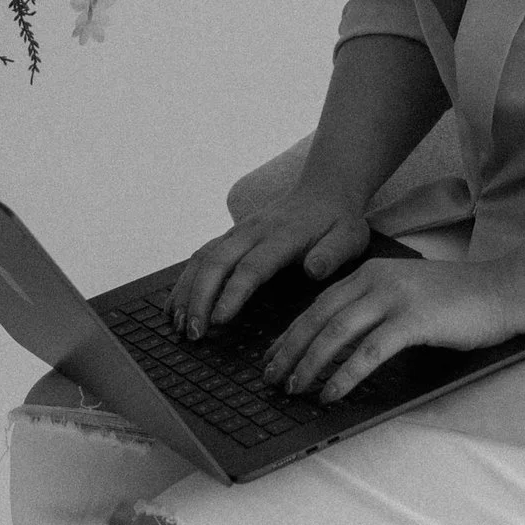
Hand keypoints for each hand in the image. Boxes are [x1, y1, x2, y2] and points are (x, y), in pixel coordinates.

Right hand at [169, 184, 370, 339]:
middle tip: (193, 333)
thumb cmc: (337, 221)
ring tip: (178, 325)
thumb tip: (313, 270)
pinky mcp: (231, 236)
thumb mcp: (348, 237)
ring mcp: (238, 232)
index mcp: (282, 236)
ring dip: (186, 291)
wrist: (324, 190)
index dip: (232, 294)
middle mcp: (253, 232)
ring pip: (202, 258)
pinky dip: (184, 281)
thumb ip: (333, 254)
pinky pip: (200, 256)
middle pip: (217, 263)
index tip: (218, 320)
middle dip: (199, 299)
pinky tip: (175, 305)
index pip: (252, 267)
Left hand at [262, 250, 524, 404]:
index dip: (290, 333)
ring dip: (310, 364)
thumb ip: (373, 308)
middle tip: (271, 379)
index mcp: (371, 271)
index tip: (272, 357)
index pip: (318, 304)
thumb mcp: (406, 293)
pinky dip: (345, 375)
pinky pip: (368, 352)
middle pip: (318, 318)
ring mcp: (395, 297)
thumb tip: (337, 343)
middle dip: (289, 351)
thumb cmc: (457, 300)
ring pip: (336, 333)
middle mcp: (376, 279)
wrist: (502, 290)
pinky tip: (331, 393)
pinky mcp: (413, 320)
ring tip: (295, 389)